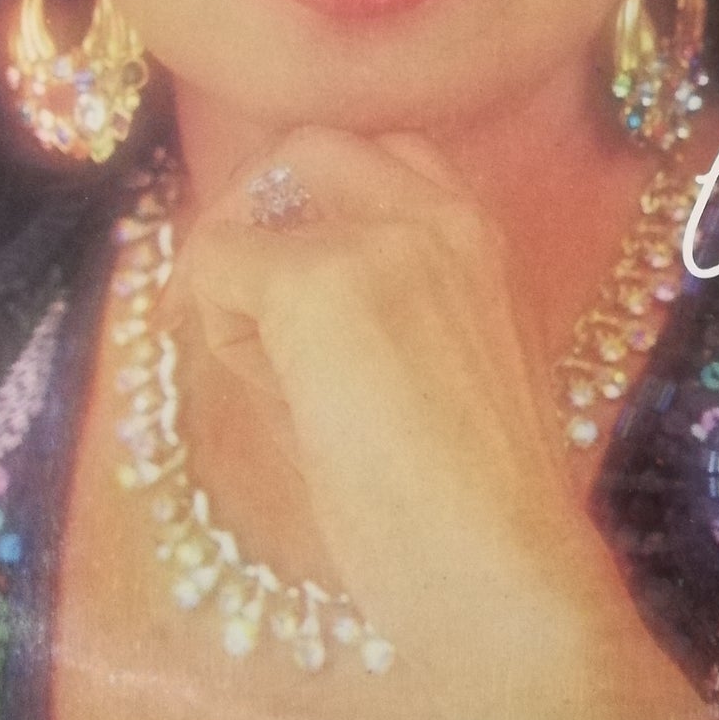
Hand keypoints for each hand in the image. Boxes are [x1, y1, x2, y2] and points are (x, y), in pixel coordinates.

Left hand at [168, 128, 718, 719]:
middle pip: (308, 149)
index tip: (302, 299)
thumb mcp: (462, 367)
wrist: (505, 569)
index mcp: (485, 235)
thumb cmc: (483, 507)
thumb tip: (282, 296)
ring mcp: (379, 238)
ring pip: (252, 207)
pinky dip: (218, 328)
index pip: (380, 159)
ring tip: (277, 376)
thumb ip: (397, 305)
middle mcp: (440, 212)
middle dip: (259, 217)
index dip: (317, 217)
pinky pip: (213, 264)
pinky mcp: (315, 282)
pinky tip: (273, 399)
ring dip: (239, 277)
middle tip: (249, 309)